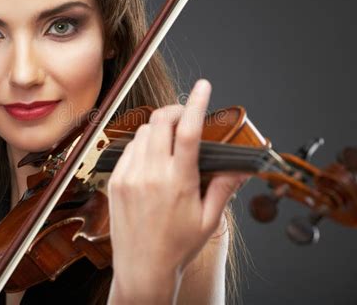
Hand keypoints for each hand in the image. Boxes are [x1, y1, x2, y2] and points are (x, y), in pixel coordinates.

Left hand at [107, 79, 249, 303]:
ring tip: (169, 144)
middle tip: (185, 116)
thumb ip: (224, 187)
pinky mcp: (116, 181)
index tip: (203, 86)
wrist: (142, 270)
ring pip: (142, 132)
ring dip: (158, 129)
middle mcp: (151, 174)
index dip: (197, 103)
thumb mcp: (209, 219)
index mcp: (178, 182)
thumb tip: (241, 166)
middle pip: (160, 121)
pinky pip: (128, 149)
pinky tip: (151, 160)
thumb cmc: (177, 247)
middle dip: (175, 110)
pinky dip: (142, 145)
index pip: (189, 131)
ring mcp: (129, 176)